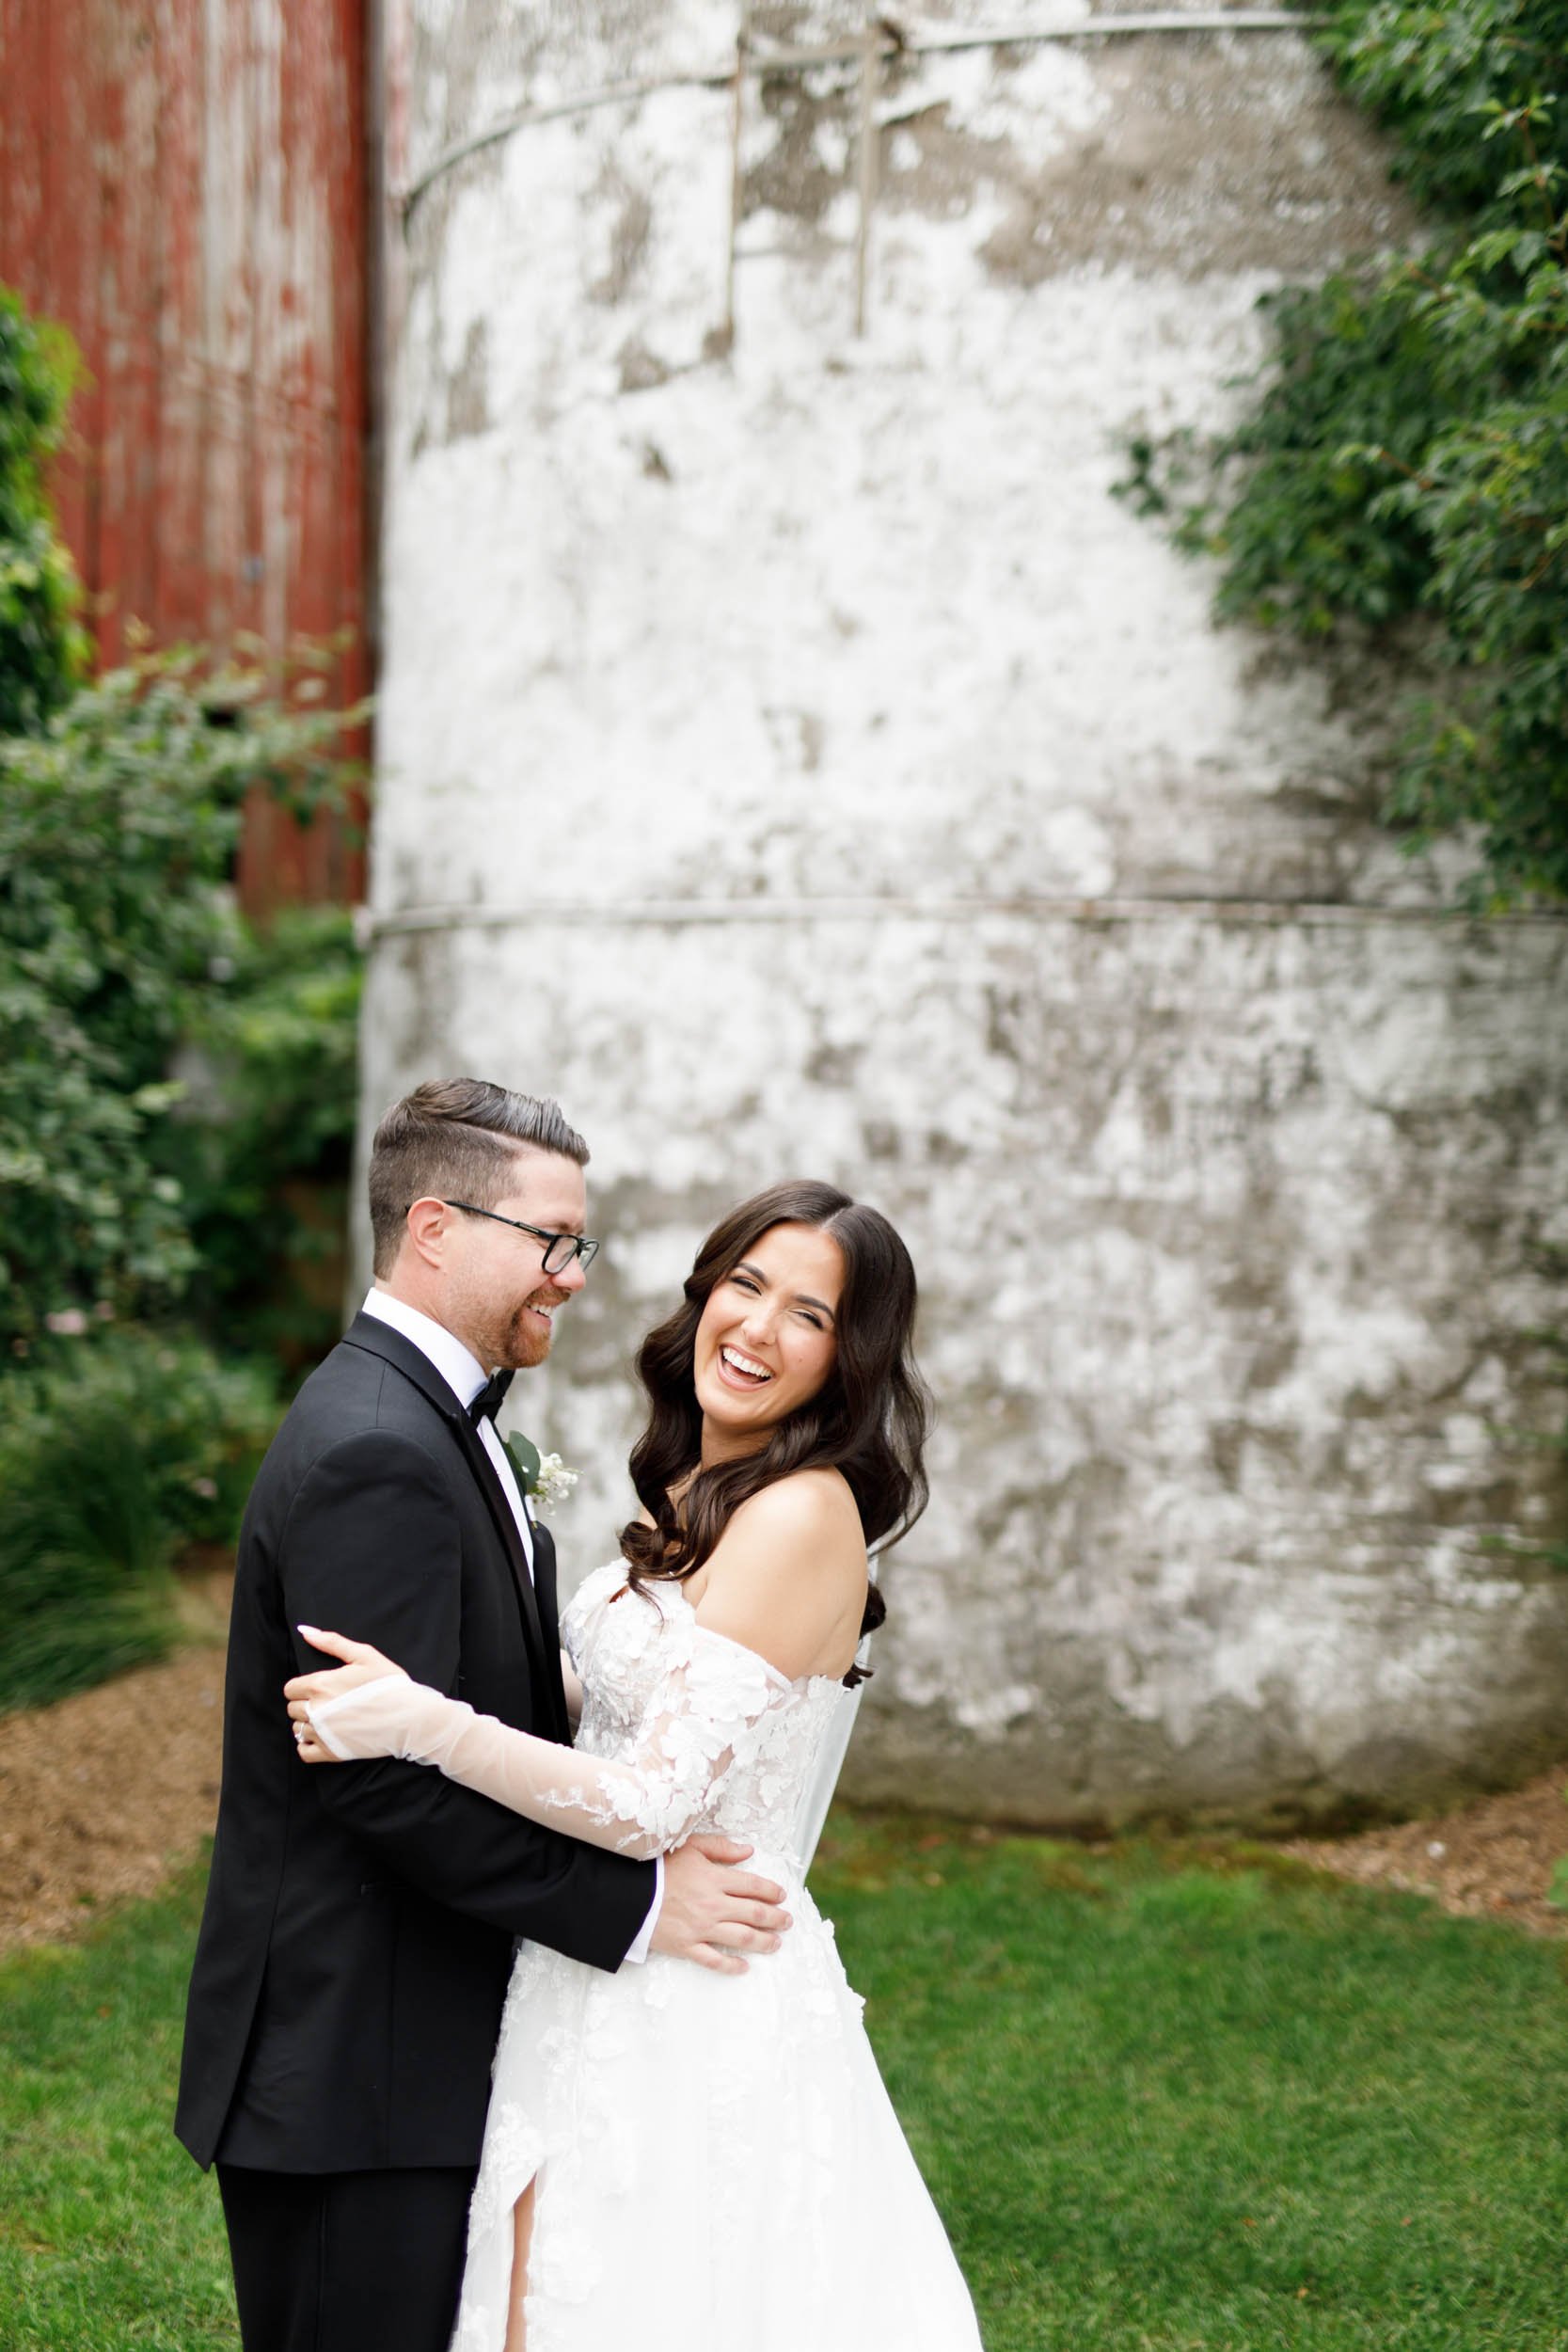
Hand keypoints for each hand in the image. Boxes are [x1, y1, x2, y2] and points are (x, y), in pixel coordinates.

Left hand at [285, 1626, 406, 1762]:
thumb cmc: (390, 1684)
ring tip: (329, 1719)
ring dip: (308, 1724)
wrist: (410, 1718)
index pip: (290, 1688)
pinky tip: (322, 1737)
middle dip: (306, 1704)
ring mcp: (323, 1734)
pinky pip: (304, 1752)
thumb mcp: (364, 1655)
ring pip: (297, 1729)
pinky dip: (308, 1745)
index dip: (304, 1686)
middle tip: (328, 1702)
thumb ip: (331, 1642)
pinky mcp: (331, 1753)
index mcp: (320, 1685)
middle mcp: (316, 1711)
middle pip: (293, 1708)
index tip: (320, 1688)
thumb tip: (305, 1631)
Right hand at [650, 1834, 790, 1976]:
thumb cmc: (656, 1866)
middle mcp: (712, 1905)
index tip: (781, 1896)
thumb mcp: (689, 1846)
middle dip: (775, 1918)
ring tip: (776, 1943)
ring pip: (741, 1938)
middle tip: (787, 1921)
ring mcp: (700, 1928)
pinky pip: (714, 1960)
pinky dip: (731, 1965)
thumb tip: (748, 1851)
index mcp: (714, 1879)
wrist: (626, 1893)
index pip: (753, 1886)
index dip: (771, 1891)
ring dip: (763, 1942)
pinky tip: (744, 1966)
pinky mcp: (686, 1946)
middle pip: (754, 1914)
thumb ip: (721, 1847)